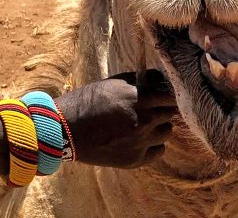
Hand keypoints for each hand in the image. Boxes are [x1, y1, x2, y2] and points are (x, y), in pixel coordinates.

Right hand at [55, 69, 177, 168]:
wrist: (65, 130)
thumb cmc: (88, 101)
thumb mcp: (114, 83)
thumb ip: (141, 82)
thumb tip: (161, 79)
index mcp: (140, 97)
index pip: (172, 95)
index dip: (168, 94)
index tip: (162, 96)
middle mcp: (145, 119)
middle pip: (170, 112)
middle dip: (162, 109)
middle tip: (148, 110)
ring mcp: (141, 141)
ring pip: (167, 132)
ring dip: (158, 127)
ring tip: (141, 125)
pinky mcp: (135, 159)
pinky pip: (159, 150)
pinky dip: (152, 145)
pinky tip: (139, 140)